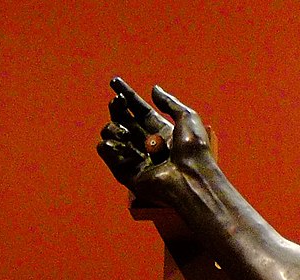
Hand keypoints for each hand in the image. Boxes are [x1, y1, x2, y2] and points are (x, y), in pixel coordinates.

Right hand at [97, 77, 211, 201]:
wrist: (191, 178)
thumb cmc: (193, 149)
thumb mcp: (187, 117)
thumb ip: (169, 102)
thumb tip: (154, 89)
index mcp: (162, 132)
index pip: (139, 110)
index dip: (127, 96)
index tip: (115, 82)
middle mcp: (148, 145)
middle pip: (123, 119)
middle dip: (117, 107)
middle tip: (119, 101)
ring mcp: (136, 158)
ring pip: (111, 133)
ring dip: (113, 128)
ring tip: (126, 133)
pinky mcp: (126, 172)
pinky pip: (106, 152)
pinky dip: (109, 145)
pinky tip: (124, 145)